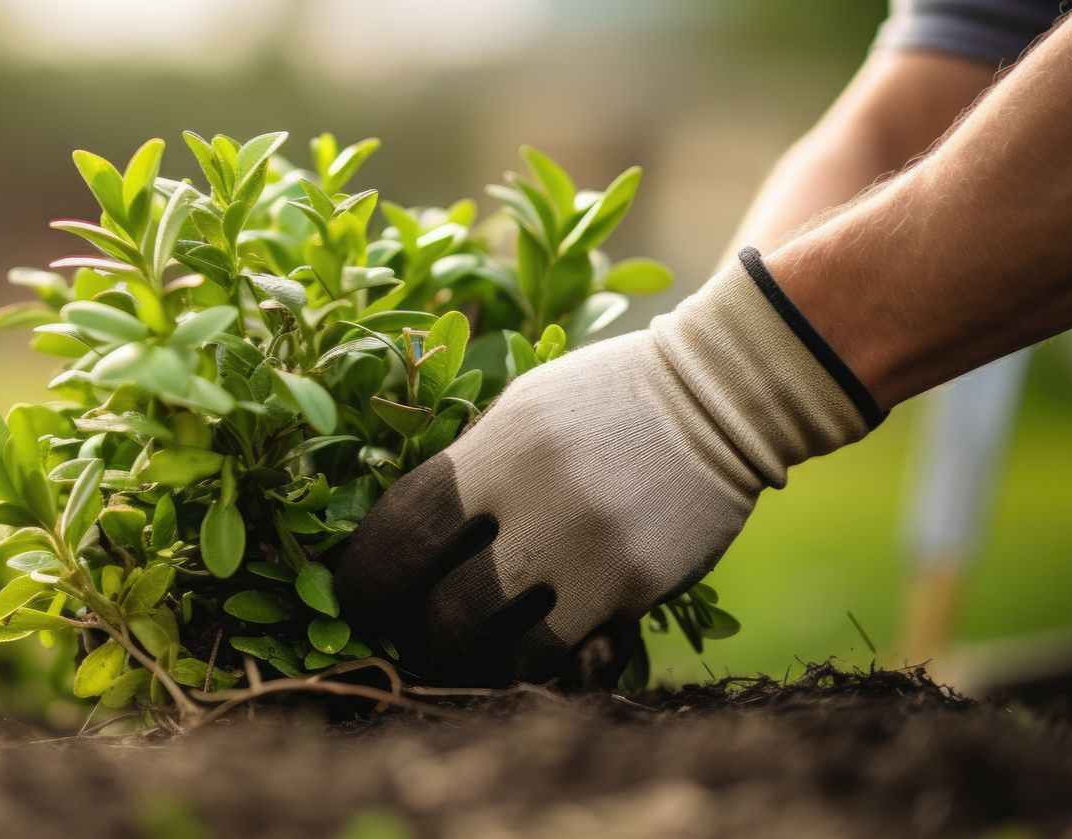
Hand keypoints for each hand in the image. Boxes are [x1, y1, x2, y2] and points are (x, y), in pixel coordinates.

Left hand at [335, 251, 877, 685]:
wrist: (719, 398)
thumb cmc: (604, 401)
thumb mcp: (524, 407)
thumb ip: (468, 466)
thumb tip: (403, 537)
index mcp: (493, 446)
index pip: (400, 528)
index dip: (364, 578)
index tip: (353, 600)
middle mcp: (533, 500)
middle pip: (438, 605)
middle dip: (410, 635)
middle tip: (409, 638)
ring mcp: (585, 549)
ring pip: (493, 643)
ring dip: (463, 660)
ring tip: (458, 656)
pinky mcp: (630, 586)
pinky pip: (555, 654)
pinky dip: (526, 663)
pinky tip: (518, 656)